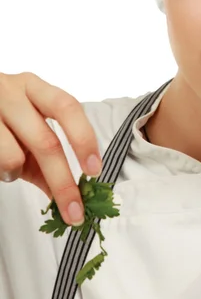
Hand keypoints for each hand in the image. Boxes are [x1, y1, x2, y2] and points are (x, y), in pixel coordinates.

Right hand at [0, 72, 102, 225]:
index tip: (94, 170)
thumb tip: (74, 197)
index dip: (84, 139)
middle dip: (63, 181)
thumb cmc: (3, 121)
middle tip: (74, 210)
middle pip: (46, 141)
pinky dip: (1, 172)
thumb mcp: (28, 130)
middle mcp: (11, 92)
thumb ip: (50, 158)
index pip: (67, 107)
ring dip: (16, 173)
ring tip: (11, 168)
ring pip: (13, 157)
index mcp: (35, 88)